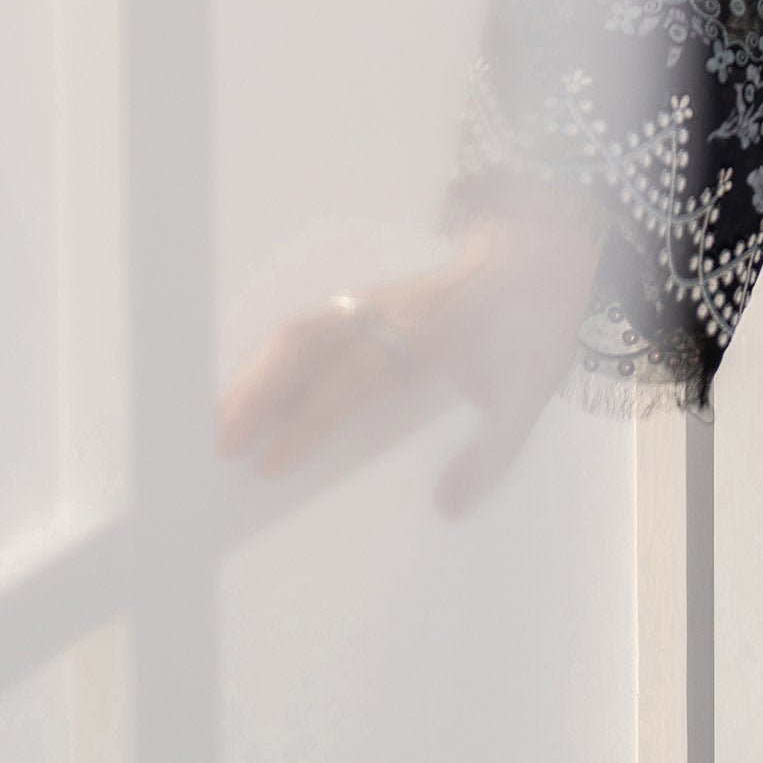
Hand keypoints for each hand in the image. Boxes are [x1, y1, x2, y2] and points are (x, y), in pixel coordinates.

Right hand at [216, 188, 606, 517]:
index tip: (271, 467)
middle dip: (256, 393)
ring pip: (298, 331)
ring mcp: (372, 302)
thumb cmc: (533, 324)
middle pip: (304, 343)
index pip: (351, 380)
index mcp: (426, 333)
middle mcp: (388, 312)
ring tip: (220, 428)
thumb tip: (446, 508)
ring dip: (254, 375)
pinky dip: (273, 361)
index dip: (308, 424)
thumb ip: (492, 451)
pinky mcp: (366, 304)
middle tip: (221, 448)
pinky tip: (252, 398)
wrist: (542, 254)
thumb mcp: (530, 391)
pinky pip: (309, 328)